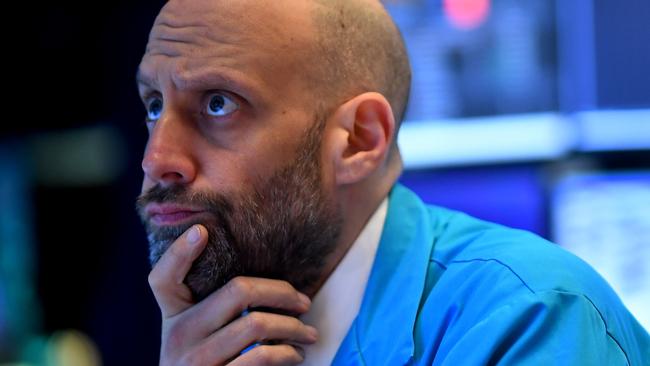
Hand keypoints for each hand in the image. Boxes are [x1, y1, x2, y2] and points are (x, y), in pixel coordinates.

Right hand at [148, 224, 317, 364]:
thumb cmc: (206, 360)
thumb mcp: (195, 332)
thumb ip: (212, 306)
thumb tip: (270, 281)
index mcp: (172, 315)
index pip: (162, 279)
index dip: (178, 253)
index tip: (201, 230)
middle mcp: (178, 335)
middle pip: (237, 291)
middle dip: (282, 292)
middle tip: (304, 302)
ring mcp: (195, 361)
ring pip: (256, 324)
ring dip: (294, 327)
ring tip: (309, 332)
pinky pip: (261, 356)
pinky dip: (287, 353)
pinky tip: (295, 354)